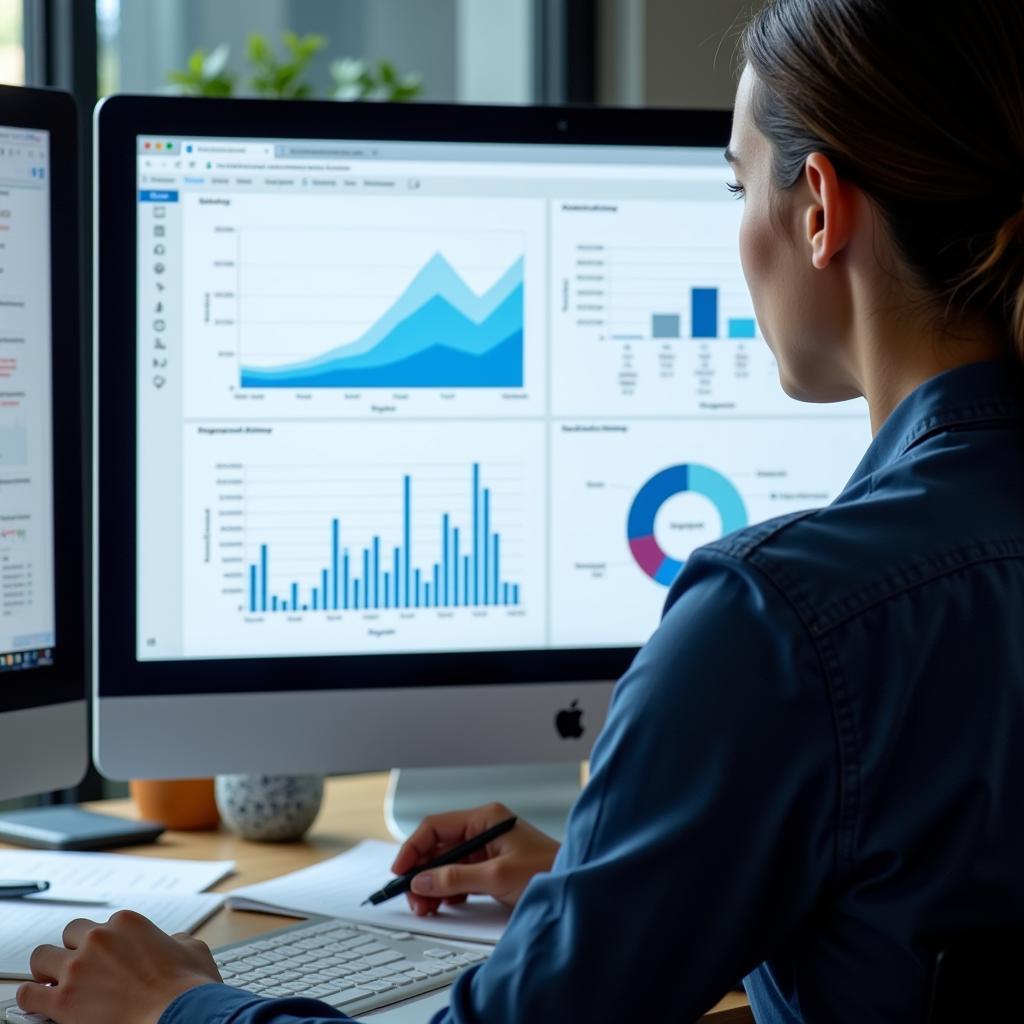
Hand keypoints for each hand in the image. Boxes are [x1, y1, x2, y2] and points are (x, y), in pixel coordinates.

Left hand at [17, 910, 221, 1023]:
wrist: (179, 1015)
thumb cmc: (188, 987)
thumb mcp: (193, 948)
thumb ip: (176, 939)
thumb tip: (173, 942)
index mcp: (127, 923)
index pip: (101, 924)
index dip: (102, 942)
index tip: (104, 956)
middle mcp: (98, 940)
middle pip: (68, 935)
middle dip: (71, 950)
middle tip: (77, 968)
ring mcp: (78, 969)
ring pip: (40, 958)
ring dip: (45, 970)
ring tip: (52, 984)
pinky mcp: (64, 1002)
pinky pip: (27, 995)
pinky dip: (30, 999)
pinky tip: (39, 1005)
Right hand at [392, 802, 559, 915]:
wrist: (575, 886)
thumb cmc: (548, 870)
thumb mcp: (497, 875)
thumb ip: (456, 878)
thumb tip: (422, 881)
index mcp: (485, 819)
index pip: (436, 826)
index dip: (413, 848)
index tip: (401, 871)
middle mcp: (484, 830)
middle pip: (438, 847)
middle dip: (422, 873)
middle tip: (414, 898)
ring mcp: (487, 849)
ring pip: (446, 864)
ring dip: (433, 884)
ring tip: (427, 906)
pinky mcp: (490, 868)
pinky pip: (459, 876)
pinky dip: (448, 891)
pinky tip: (445, 904)